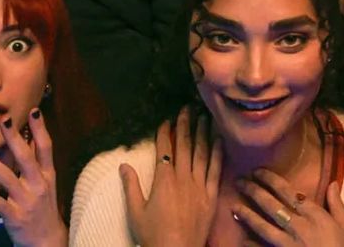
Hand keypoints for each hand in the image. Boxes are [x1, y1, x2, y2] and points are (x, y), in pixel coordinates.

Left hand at [0, 109, 65, 246]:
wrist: (46, 240)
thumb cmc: (43, 207)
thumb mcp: (45, 183)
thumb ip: (36, 162)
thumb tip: (28, 137)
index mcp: (47, 174)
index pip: (45, 147)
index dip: (40, 129)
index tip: (34, 110)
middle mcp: (39, 185)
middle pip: (26, 158)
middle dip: (15, 138)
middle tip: (5, 121)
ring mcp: (27, 201)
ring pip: (9, 179)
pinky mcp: (15, 216)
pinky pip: (0, 205)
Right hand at [122, 109, 221, 246]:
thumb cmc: (153, 235)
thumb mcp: (135, 211)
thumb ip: (131, 186)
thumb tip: (123, 165)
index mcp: (163, 180)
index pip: (164, 149)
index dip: (165, 133)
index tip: (166, 119)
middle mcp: (183, 178)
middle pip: (184, 146)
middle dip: (185, 125)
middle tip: (187, 108)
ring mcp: (199, 185)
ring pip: (201, 153)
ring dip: (203, 133)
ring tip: (204, 117)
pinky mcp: (211, 195)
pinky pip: (216, 169)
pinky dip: (217, 153)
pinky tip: (219, 140)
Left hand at [234, 172, 343, 246]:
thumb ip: (337, 205)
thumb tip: (332, 183)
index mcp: (315, 215)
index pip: (288, 192)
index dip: (271, 180)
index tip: (257, 171)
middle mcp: (299, 227)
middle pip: (272, 205)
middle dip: (254, 191)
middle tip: (239, 181)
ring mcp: (289, 245)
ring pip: (264, 227)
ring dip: (247, 215)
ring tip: (234, 207)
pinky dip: (252, 245)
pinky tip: (241, 239)